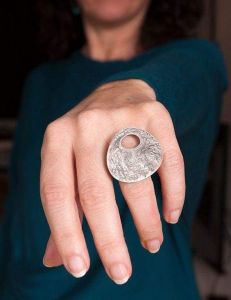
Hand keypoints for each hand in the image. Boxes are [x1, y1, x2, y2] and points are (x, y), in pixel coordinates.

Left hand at [40, 79, 184, 283]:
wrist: (118, 92)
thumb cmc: (88, 137)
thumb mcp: (66, 162)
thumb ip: (63, 207)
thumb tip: (56, 259)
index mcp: (56, 139)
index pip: (56, 194)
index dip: (66, 235)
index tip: (78, 267)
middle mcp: (86, 126)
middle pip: (96, 193)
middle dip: (109, 241)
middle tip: (121, 272)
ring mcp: (122, 118)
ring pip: (135, 181)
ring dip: (145, 221)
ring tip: (151, 243)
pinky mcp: (155, 116)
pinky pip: (168, 163)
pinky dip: (173, 194)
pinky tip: (170, 214)